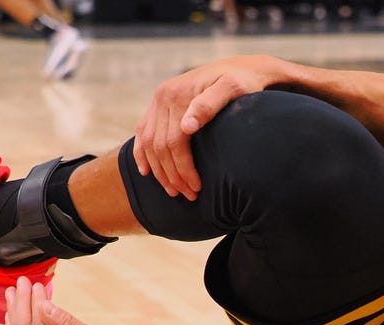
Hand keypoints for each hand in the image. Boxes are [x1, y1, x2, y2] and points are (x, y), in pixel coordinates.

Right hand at [132, 54, 286, 200]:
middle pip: (160, 146)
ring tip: (174, 191)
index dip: (183, 169)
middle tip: (189, 196)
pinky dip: (142, 153)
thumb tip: (186, 127)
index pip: (174, 142)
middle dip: (172, 175)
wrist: (240, 69)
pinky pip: (143, 132)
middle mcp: (163, 96)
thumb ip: (209, 105)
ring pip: (149, 143)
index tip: (197, 188)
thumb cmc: (242, 83)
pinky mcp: (159, 105)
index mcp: (177, 95)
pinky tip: (146, 172)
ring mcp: (158, 101)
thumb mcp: (232, 89)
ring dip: (159, 171)